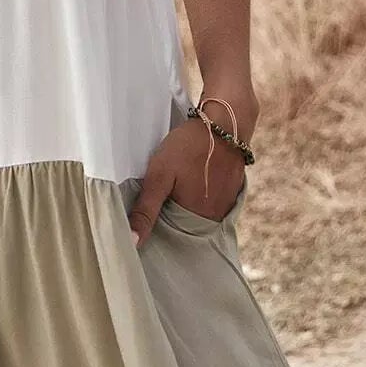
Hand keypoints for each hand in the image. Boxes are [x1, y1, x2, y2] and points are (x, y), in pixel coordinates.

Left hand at [128, 121, 244, 249]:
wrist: (225, 123)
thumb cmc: (189, 147)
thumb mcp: (159, 176)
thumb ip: (146, 210)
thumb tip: (133, 243)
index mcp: (196, 220)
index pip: (171, 237)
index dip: (156, 229)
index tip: (145, 218)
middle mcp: (215, 218)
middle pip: (186, 227)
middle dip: (171, 218)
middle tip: (161, 197)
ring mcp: (226, 205)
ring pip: (199, 214)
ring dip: (187, 207)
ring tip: (176, 188)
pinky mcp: (233, 192)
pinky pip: (212, 202)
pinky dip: (201, 197)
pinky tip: (192, 182)